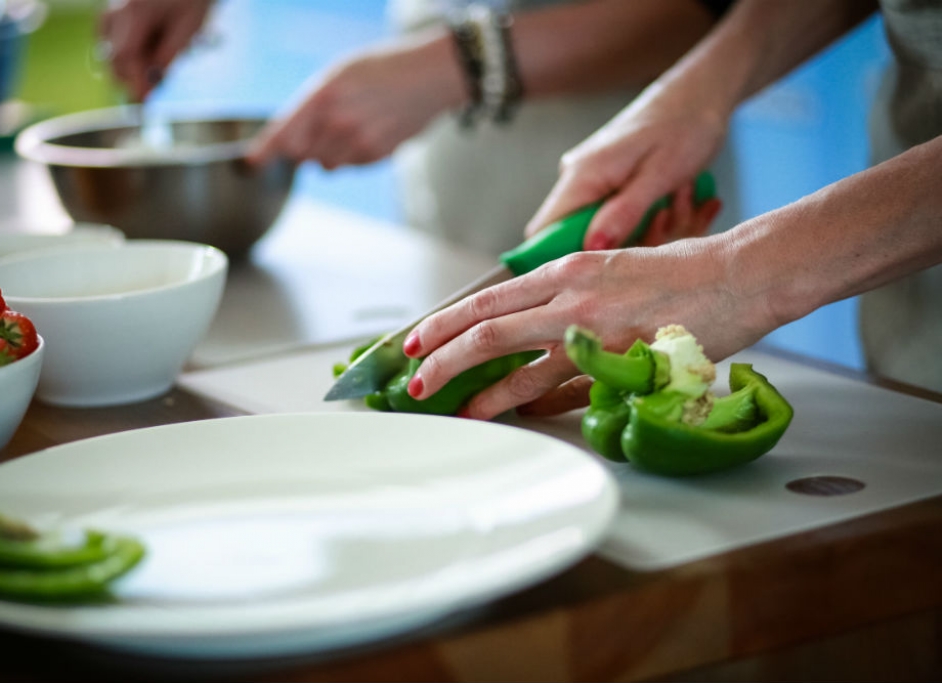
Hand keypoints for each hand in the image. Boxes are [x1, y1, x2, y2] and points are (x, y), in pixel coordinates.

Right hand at [99, 0, 213, 100]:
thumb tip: (152, 85)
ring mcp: (107, 14)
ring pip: (112, 57)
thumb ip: (168, 56)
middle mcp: (114, 11)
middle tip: (160, 80)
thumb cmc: (190, 0)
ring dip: (133, 67)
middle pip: (115, 60)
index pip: (126, 55)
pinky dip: (130, 57)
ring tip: (160, 51)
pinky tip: (149, 45)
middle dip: (134, 78)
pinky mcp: (107, 19)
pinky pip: (113, 49)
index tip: (145, 100)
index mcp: (135, 11)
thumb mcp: (189, 28)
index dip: (134, 81)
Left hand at [247, 31, 464, 169]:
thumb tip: (290, 137)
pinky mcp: (376, 155)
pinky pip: (351, 166)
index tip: (251, 163)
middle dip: (304, 148)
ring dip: (330, 154)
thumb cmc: (384, 69)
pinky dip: (354, 156)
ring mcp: (358, 141)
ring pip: (326, 165)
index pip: (284, 132)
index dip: (264, 151)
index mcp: (323, 94)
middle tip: (324, 129)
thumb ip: (313, 104)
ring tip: (351, 129)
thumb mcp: (341, 73)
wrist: (431, 77)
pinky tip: (371, 132)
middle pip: (301, 155)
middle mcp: (337, 121)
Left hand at [402, 235, 770, 420]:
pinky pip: (569, 392)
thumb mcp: (609, 270)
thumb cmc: (678, 272)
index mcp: (566, 271)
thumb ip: (566, 297)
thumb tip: (528, 329)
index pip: (486, 300)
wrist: (737, 275)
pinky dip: (537, 406)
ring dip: (480, 394)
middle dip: (441, 359)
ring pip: (518, 368)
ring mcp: (594, 332)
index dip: (444, 324)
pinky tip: (517, 416)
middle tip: (415, 382)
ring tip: (455, 411)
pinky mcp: (622, 363)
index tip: (416, 342)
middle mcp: (570, 298)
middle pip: (486, 331)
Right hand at [524, 82, 728, 250]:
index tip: (603, 270)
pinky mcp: (609, 178)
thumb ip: (624, 213)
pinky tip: (676, 201)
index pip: (544, 233)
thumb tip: (592, 249)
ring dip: (641, 230)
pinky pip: (617, 213)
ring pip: (601, 227)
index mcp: (583, 174)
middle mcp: (578, 176)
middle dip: (620, 244)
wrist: (701, 91)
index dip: (563, 260)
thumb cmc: (686, 124)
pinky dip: (646, 218)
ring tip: (678, 204)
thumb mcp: (660, 174)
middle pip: (575, 235)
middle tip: (665, 225)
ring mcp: (593, 177)